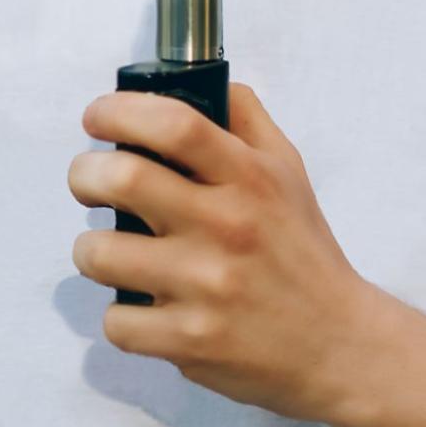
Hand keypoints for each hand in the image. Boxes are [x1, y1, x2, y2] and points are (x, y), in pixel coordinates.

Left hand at [67, 82, 399, 423]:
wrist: (342, 346)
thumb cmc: (302, 252)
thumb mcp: (289, 172)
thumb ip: (245, 119)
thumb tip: (203, 79)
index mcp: (248, 179)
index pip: (173, 124)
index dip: (119, 111)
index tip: (97, 118)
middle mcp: (227, 227)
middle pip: (120, 179)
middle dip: (83, 176)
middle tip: (88, 184)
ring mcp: (206, 287)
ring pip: (99, 254)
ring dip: (92, 251)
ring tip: (115, 253)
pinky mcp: (191, 341)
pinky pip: (116, 321)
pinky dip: (120, 317)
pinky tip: (145, 309)